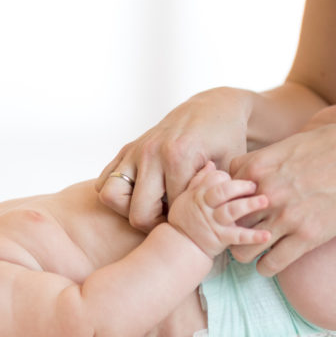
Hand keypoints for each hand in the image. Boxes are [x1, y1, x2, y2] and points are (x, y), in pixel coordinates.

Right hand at [97, 87, 253, 231]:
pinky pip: (104, 180)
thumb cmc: (227, 140)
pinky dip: (118, 193)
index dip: (184, 226)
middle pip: (137, 213)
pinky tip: (143, 193)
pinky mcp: (127, 148)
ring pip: (111, 197)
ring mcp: (135, 149)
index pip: (171, 213)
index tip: (195, 224)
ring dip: (129, 209)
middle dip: (155, 225)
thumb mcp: (231, 168)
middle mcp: (151, 152)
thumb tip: (212, 228)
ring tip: (154, 207)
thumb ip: (219, 196)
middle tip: (173, 221)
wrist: (213, 108)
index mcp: (178, 156)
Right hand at [167, 162, 270, 258]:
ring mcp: (214, 222)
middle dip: (240, 186)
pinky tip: (267, 235)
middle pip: (223, 191)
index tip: (238, 178)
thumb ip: (199, 180)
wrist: (181, 246)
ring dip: (249, 205)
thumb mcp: (186, 197)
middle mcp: (206, 207)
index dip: (227, 176)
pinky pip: (238, 236)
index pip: (214, 178)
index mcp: (199, 194)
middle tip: (255, 185)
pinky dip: (253, 236)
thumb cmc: (185, 219)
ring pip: (231, 210)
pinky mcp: (221, 238)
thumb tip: (211, 164)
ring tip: (264, 201)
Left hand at [228, 121, 335, 275]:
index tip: (238, 205)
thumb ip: (270, 158)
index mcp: (258, 167)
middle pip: (228, 221)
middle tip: (239, 233)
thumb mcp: (292, 142)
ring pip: (243, 249)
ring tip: (252, 252)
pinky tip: (271, 264)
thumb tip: (262, 165)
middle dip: (231, 228)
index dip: (229, 199)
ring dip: (245, 252)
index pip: (221, 190)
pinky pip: (272, 264)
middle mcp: (265, 194)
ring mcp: (285, 217)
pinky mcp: (307, 237)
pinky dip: (267, 267)